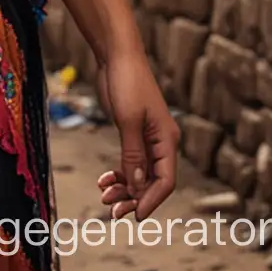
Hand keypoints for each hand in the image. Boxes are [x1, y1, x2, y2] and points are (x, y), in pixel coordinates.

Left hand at [95, 48, 179, 220]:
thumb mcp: (128, 119)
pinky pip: (130, 160)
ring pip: (140, 173)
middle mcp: (161, 142)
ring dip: (124, 187)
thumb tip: (138, 185)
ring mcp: (147, 138)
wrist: (116, 55)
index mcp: (167, 140)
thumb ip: (133, 153)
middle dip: (134, 197)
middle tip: (113, 211)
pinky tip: (104, 180)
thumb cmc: (126, 82)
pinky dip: (119, 172)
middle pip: (152, 181)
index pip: (166, 180)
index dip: (152, 200)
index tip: (136, 216)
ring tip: (104, 196)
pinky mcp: (132, 132)